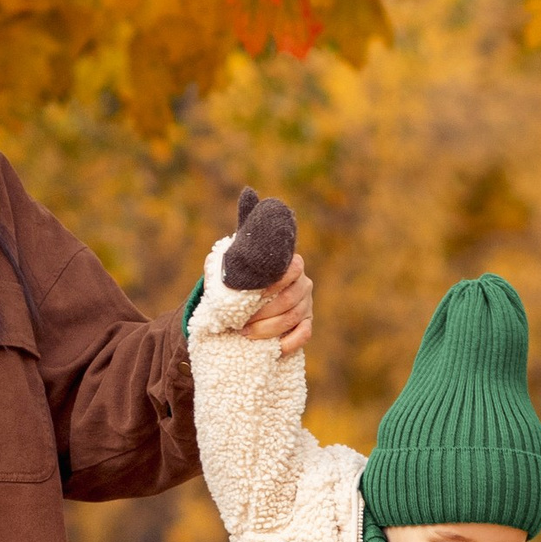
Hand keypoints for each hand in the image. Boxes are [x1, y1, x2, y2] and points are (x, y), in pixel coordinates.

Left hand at [217, 189, 312, 353]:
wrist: (237, 305)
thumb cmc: (238, 276)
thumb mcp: (235, 253)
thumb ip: (244, 227)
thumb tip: (249, 192)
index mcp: (288, 263)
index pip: (291, 269)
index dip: (274, 284)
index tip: (255, 295)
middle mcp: (302, 283)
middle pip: (293, 297)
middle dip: (267, 312)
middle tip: (242, 322)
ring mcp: (305, 305)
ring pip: (295, 317)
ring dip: (270, 329)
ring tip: (246, 334)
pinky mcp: (304, 325)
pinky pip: (304, 335)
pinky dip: (290, 343)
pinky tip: (275, 349)